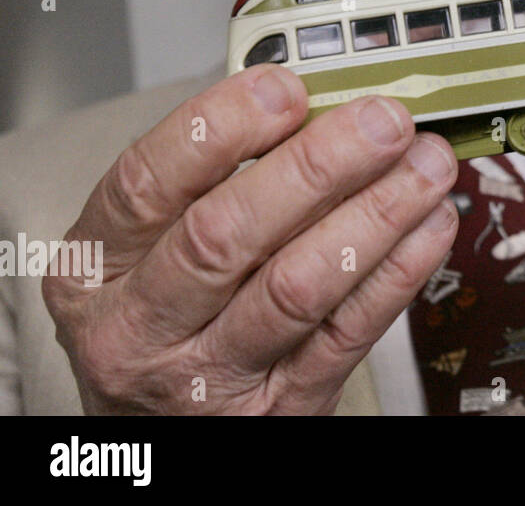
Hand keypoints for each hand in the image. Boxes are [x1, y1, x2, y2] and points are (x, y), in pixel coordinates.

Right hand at [42, 65, 458, 413]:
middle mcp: (138, 328)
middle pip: (226, 234)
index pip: (144, 184)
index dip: (218, 128)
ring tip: (427, 166)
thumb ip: (211, 185)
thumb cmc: (166, 326)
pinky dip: (398, 272)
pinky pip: (347, 334)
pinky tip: (428, 226)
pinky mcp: (279, 410)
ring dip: (375, 214)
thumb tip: (318, 106)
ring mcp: (207, 378)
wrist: (165, 438)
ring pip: (297, 285)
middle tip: (383, 122)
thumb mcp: (149, 255)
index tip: (285, 88)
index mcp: (94, 270)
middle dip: (318, 166)